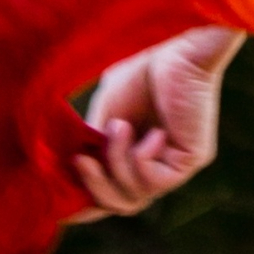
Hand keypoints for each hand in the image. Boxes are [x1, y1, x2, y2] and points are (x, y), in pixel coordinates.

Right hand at [70, 26, 245, 217]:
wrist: (173, 46)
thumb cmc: (140, 73)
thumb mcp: (104, 116)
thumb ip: (92, 148)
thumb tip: (66, 180)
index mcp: (137, 156)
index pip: (113, 195)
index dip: (86, 205)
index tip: (60, 206)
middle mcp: (159, 164)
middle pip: (123, 204)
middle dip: (96, 188)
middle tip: (81, 161)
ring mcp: (177, 163)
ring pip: (136, 197)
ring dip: (116, 165)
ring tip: (118, 127)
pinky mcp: (193, 157)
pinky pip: (155, 182)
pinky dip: (139, 160)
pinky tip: (147, 133)